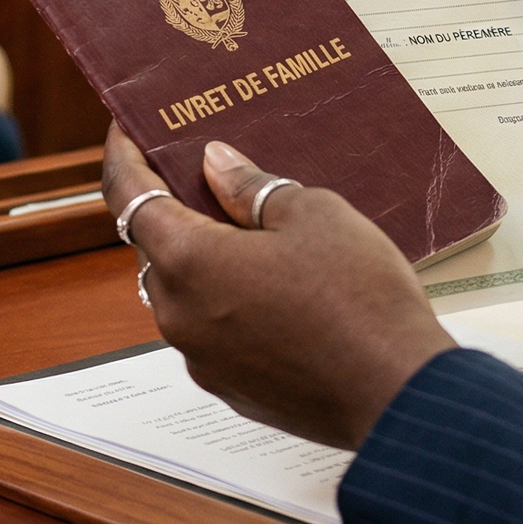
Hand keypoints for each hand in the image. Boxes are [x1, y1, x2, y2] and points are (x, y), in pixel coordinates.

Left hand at [102, 129, 453, 449]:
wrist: (398, 393)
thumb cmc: (360, 300)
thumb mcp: (314, 215)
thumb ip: (252, 188)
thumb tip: (217, 165)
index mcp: (188, 260)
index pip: (129, 195)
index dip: (124, 155)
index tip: (127, 130)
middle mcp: (179, 314)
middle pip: (154, 245)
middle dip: (173, 207)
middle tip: (204, 173)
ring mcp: (201, 358)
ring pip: (184, 290)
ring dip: (204, 258)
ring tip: (250, 230)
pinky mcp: (230, 387)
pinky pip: (212, 330)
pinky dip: (228, 302)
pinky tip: (275, 288)